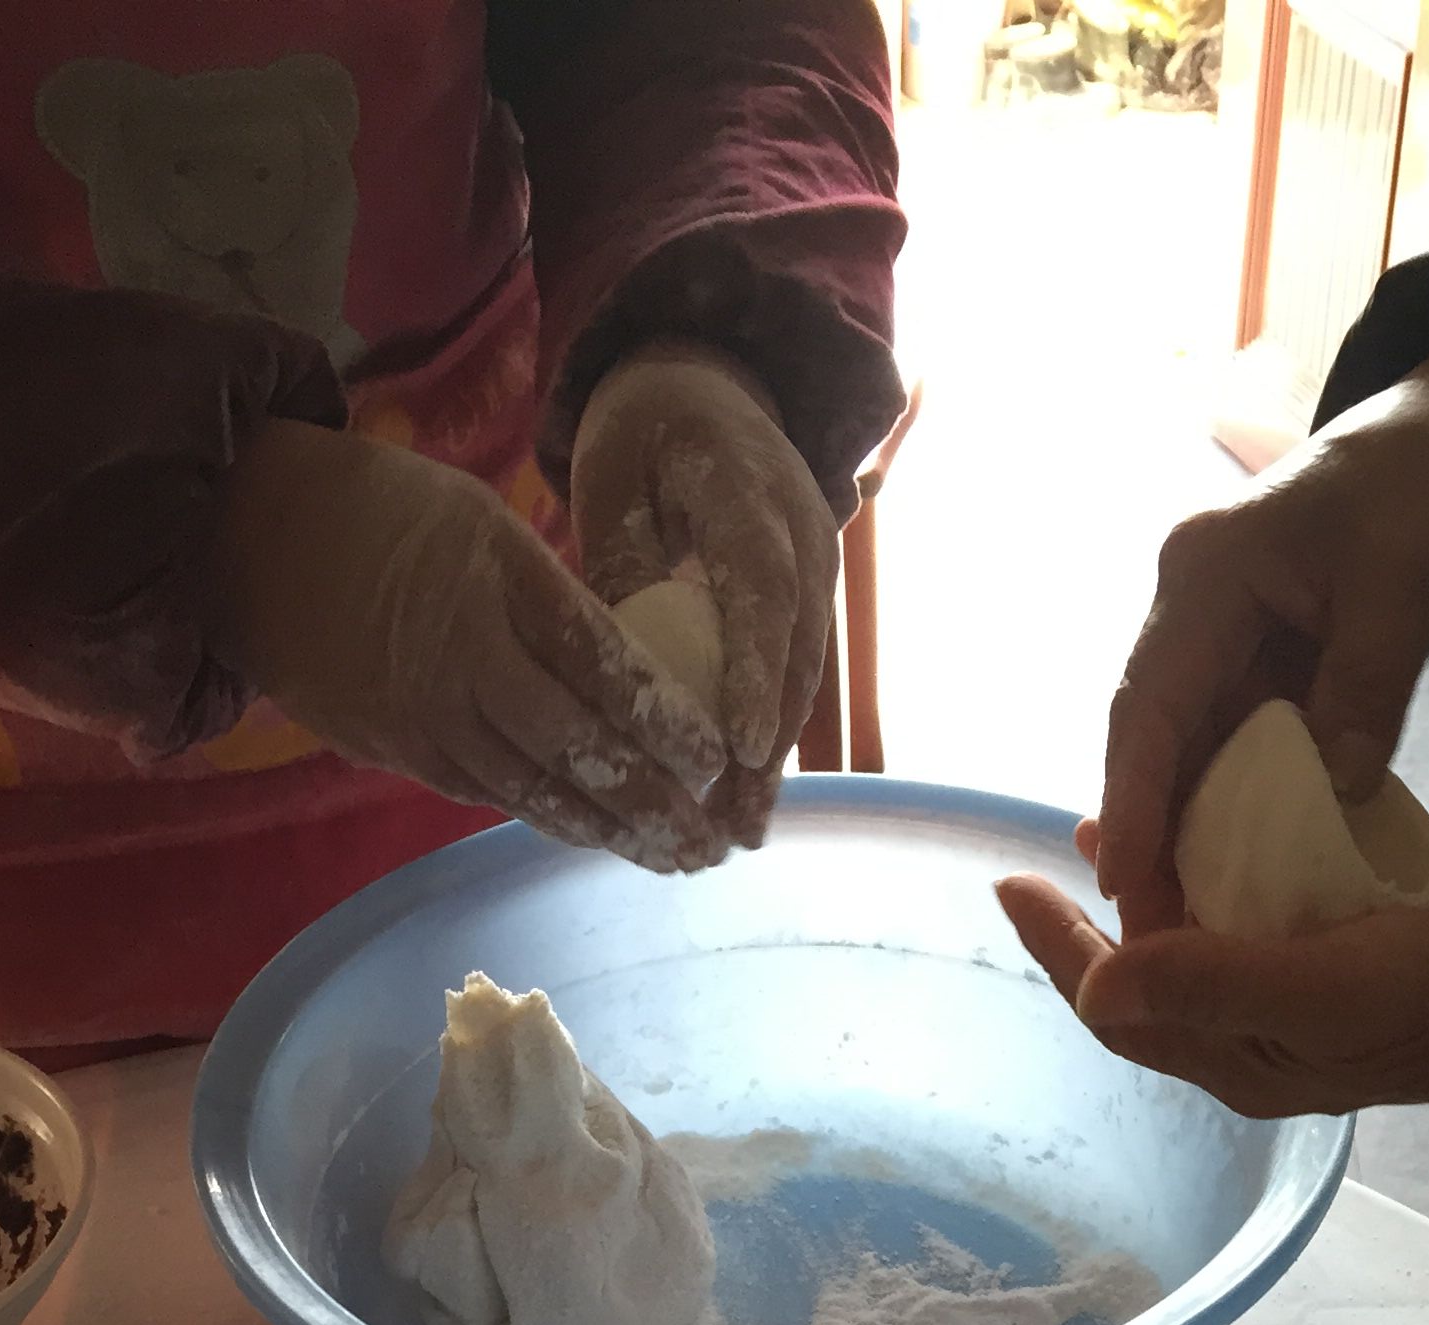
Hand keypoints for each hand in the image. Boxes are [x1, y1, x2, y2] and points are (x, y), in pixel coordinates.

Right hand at [209, 417, 729, 869]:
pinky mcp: (398, 752)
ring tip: (668, 861)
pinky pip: (488, 793)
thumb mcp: (481, 520)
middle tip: (711, 844)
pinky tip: (593, 835)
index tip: (717, 760)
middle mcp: (466, 660)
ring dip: (608, 833)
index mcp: (499, 582)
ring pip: (535, 791)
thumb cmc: (381, 511)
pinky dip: (547, 818)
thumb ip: (552, 596)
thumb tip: (630, 673)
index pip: (603, 666)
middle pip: (578, 749)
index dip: (666, 724)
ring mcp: (428, 718)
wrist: (249, 542)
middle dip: (653, 805)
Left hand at [569, 340, 840, 842]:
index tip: (741, 747)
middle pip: (796, 650)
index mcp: (748, 489)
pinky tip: (745, 796)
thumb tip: (626, 670)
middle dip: (769, 747)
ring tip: (742, 834)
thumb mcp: (610, 481)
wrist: (704, 385)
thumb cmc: (642, 433)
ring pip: (804, 672)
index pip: (763, 590)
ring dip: (775, 758)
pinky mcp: (811, 596)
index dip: (756, 673)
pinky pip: (795, 671)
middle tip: (737, 829)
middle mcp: (804, 530)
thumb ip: (623, 563)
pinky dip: (771, 734)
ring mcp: (818, 565)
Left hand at [998, 871, 1428, 1115]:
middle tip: (1061, 853)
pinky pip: (1250, 927)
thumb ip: (1204, 984)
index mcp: (1232, 1059)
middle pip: (1146, 983)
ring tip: (1126, 829)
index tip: (1011, 884)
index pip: (1116, 1006)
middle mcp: (1250, 1042)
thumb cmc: (1427, 996)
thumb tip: (1095, 980)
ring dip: (1155, 894)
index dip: (1059, 948)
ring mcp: (1293, 1009)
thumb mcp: (1311, 989)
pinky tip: (1223, 833)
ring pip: (1195, 952)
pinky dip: (1218, 881)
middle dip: (1096, 923)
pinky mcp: (1335, 966)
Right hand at [1095, 344, 1428, 932]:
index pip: (1151, 703)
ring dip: (1181, 832)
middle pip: (1150, 739)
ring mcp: (1211, 641)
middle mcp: (1186, 612)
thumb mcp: (1403, 585)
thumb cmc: (1414, 494)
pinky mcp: (1244, 667)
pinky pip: (1223, 749)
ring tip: (1184, 920)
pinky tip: (1232, 873)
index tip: (1123, 880)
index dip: (1133, 798)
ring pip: (1180, 752)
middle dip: (1146, 834)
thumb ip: (1366, 689)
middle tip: (1150, 930)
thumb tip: (1334, 794)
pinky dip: (1226, 809)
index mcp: (1203, 575)